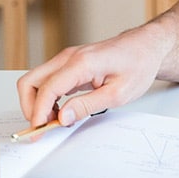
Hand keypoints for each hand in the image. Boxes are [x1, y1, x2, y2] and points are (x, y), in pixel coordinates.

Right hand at [17, 22, 171, 126]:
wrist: (148, 46)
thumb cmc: (140, 64)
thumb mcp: (119, 93)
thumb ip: (88, 105)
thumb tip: (63, 117)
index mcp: (82, 62)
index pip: (47, 89)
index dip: (38, 112)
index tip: (39, 131)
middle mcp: (71, 57)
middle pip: (31, 81)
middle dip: (30, 107)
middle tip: (43, 127)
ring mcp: (69, 58)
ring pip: (37, 81)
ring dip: (38, 103)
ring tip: (55, 121)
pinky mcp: (71, 63)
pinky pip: (49, 80)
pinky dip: (47, 97)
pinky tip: (61, 110)